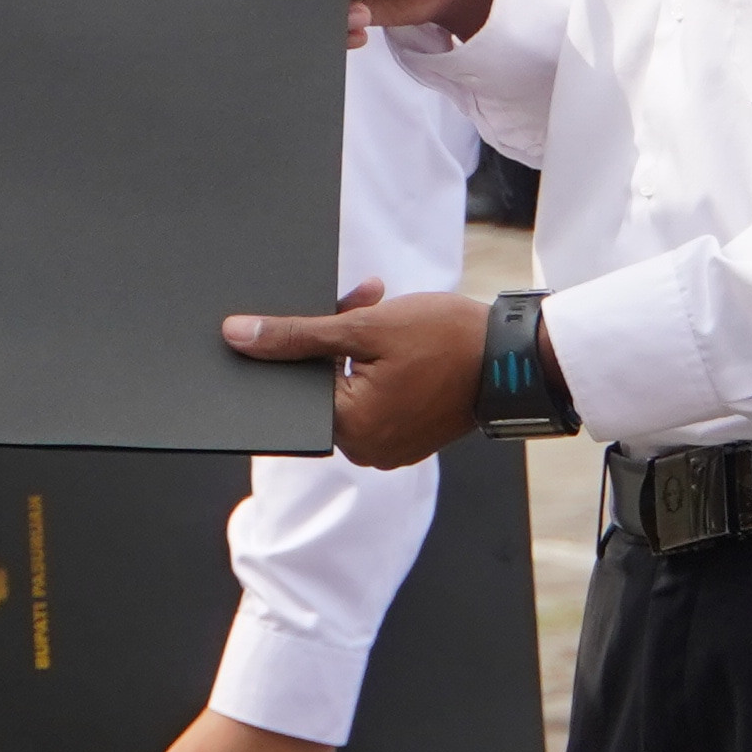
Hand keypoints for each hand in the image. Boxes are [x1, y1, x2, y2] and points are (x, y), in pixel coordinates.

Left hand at [221, 284, 484, 469]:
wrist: (516, 358)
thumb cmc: (448, 339)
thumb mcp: (366, 326)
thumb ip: (297, 335)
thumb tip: (236, 336)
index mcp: (351, 431)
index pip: (296, 387)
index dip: (297, 343)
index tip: (310, 314)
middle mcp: (365, 450)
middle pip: (322, 387)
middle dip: (331, 339)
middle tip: (359, 301)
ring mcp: (388, 448)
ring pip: (347, 388)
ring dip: (353, 347)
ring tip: (381, 308)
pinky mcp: (406, 437)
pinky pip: (373, 399)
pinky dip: (374, 366)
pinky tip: (394, 335)